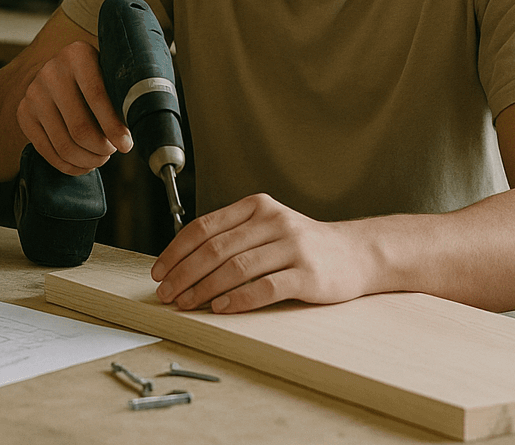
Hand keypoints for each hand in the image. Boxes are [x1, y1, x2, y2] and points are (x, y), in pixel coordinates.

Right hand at [16, 40, 132, 174]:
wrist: (60, 70)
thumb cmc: (97, 76)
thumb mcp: (110, 74)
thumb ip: (122, 96)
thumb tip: (133, 135)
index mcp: (78, 55)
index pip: (97, 97)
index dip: (114, 127)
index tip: (126, 145)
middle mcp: (51, 71)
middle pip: (80, 128)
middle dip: (101, 149)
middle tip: (112, 152)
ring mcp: (33, 93)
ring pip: (64, 144)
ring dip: (88, 160)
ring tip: (100, 158)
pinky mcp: (23, 113)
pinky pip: (46, 151)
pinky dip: (69, 165)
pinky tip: (84, 165)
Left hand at [150, 194, 366, 313]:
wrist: (356, 253)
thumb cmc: (303, 245)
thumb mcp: (268, 227)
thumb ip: (233, 236)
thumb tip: (183, 262)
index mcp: (257, 207)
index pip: (205, 227)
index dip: (176, 251)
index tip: (159, 271)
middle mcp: (273, 221)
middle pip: (216, 249)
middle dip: (184, 274)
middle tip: (167, 294)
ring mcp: (292, 247)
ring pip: (236, 268)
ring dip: (205, 289)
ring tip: (187, 303)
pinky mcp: (308, 274)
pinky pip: (265, 288)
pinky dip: (239, 299)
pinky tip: (222, 308)